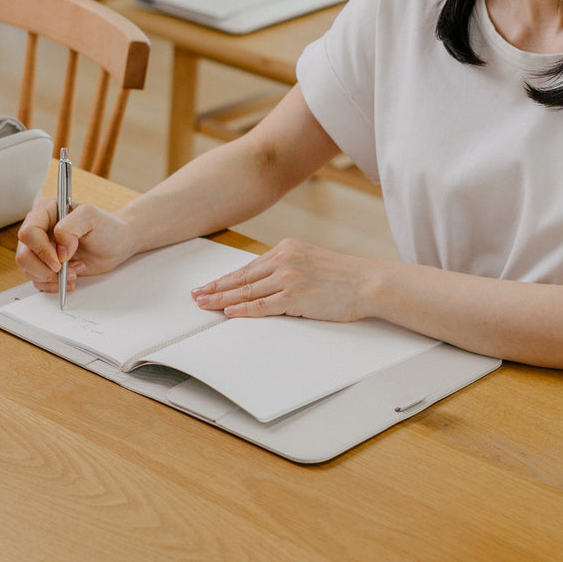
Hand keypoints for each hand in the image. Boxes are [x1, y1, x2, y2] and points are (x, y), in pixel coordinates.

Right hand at [15, 196, 136, 293]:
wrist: (117, 243)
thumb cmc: (106, 226)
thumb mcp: (92, 217)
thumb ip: (71, 227)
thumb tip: (59, 249)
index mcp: (45, 210)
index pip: (29, 232)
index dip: (42, 249)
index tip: (60, 259)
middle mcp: (39, 229)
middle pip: (24, 255)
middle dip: (45, 268)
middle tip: (66, 270)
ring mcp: (40, 248)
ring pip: (28, 270)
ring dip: (52, 277)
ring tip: (76, 270)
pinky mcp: (46, 264)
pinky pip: (38, 280)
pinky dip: (54, 284)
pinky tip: (71, 278)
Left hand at [191, 238, 375, 321]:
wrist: (367, 281)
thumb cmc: (343, 276)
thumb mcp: (310, 261)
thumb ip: (288, 268)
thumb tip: (263, 283)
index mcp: (287, 248)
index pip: (249, 266)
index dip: (225, 278)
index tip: (208, 285)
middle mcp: (285, 259)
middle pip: (242, 277)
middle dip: (215, 287)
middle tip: (196, 296)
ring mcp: (289, 277)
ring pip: (247, 291)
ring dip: (222, 299)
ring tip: (204, 305)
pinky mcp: (295, 295)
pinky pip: (262, 305)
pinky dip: (243, 309)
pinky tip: (228, 312)